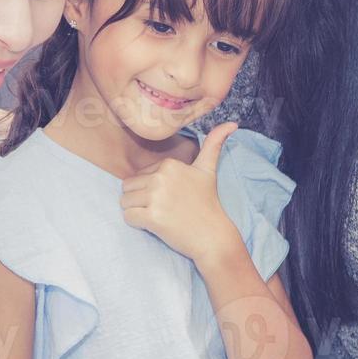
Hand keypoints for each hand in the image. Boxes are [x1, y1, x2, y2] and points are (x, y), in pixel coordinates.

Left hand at [120, 121, 242, 263]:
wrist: (212, 235)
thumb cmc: (207, 203)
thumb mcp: (208, 170)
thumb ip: (214, 144)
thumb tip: (232, 123)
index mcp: (169, 165)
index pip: (138, 175)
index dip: (149, 189)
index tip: (170, 198)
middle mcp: (161, 178)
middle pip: (128, 188)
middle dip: (139, 200)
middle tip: (162, 209)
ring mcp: (156, 198)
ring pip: (125, 202)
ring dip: (136, 211)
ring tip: (158, 216)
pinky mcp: (152, 217)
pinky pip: (128, 217)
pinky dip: (136, 223)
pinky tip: (154, 225)